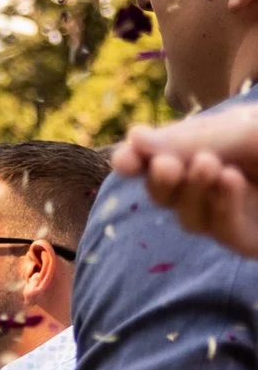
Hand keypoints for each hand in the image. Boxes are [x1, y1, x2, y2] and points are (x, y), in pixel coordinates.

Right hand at [114, 108, 257, 258]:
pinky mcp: (246, 240)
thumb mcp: (240, 129)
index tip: (123, 159)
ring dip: (192, 192)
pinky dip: (221, 207)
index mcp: (210, 147)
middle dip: (159, 181)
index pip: (160, 158)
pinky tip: (230, 182)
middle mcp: (214, 183)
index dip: (136, 160)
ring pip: (187, 216)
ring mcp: (228, 214)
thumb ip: (191, 139)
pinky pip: (221, 230)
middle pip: (164, 193)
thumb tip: (131, 138)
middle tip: (166, 166)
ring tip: (210, 165)